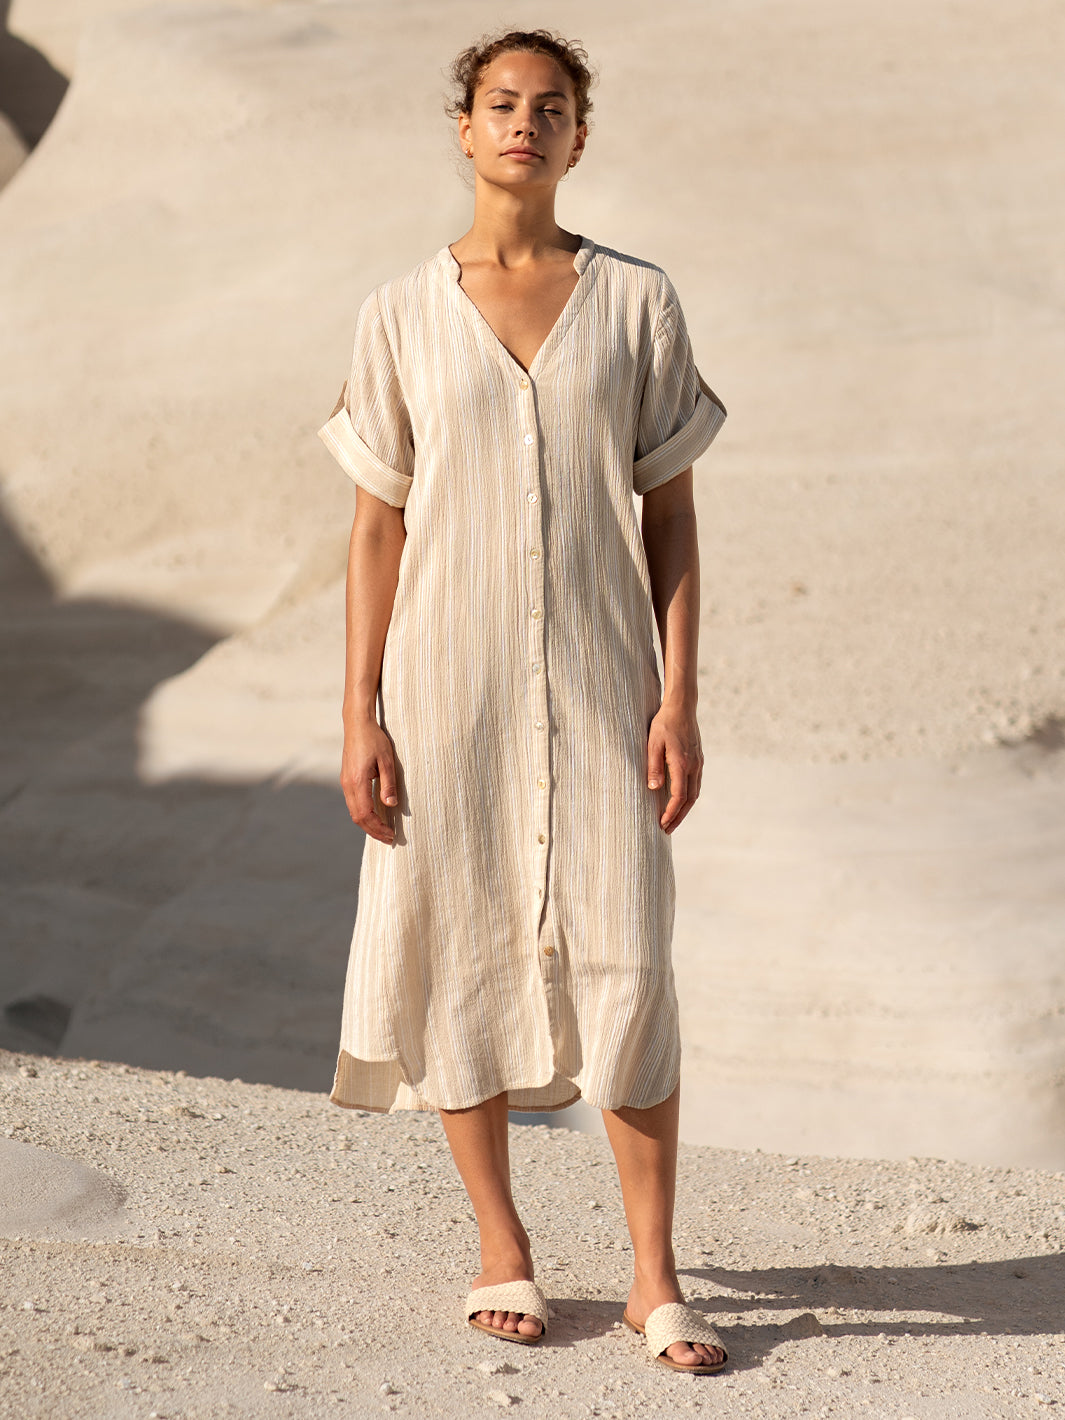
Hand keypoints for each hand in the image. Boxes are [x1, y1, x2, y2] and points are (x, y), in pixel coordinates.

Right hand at [340, 721, 399, 842]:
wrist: (357, 724)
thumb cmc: (374, 739)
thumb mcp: (387, 760)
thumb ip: (388, 784)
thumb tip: (391, 805)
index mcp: (357, 781)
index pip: (366, 813)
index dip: (378, 827)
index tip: (391, 834)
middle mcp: (348, 784)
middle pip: (358, 817)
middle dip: (373, 830)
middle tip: (389, 838)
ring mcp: (345, 782)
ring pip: (354, 811)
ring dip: (368, 824)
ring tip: (383, 831)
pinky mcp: (346, 779)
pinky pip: (353, 803)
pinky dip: (363, 814)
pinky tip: (375, 816)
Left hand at [647, 701, 703, 833]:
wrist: (682, 706)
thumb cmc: (664, 723)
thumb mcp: (653, 743)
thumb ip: (653, 766)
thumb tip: (654, 789)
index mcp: (682, 763)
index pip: (679, 796)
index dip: (671, 812)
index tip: (661, 823)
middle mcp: (694, 766)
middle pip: (690, 800)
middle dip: (678, 817)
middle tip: (667, 830)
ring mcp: (698, 763)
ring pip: (695, 793)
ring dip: (684, 809)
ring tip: (672, 820)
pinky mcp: (698, 759)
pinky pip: (696, 784)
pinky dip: (688, 797)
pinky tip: (680, 801)